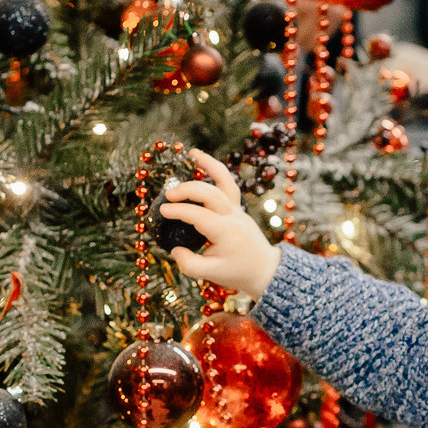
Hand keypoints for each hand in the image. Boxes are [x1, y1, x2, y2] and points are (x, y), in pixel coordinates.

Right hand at [162, 151, 280, 296]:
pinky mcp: (237, 207)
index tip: (162, 211)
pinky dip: (216, 171)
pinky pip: (228, 184)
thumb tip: (174, 249)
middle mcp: (233, 216)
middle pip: (211, 194)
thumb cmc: (237, 272)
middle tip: (168, 194)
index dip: (179, 211)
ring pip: (226, 180)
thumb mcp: (211, 274)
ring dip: (210, 164)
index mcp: (226, 232)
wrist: (264, 269)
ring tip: (193, 153)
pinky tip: (202, 162)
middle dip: (188, 190)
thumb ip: (189, 264)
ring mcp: (238, 209)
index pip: (198, 215)